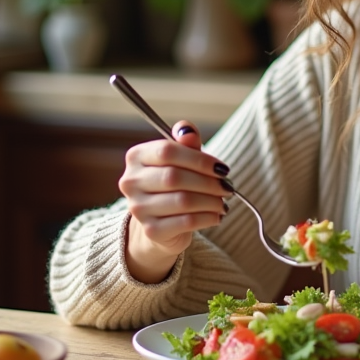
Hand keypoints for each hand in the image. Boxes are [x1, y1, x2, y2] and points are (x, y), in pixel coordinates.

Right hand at [119, 120, 231, 283]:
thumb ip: (186, 143)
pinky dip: (207, 217)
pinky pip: (185, 222)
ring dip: (211, 201)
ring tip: (224, 202)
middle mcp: (131, 182)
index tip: (222, 168)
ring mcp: (138, 208)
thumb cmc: (174, 184)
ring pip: (182, 201)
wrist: (161, 222)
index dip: (199, 159)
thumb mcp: (182, 159)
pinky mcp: (151, 230)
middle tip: (228, 187)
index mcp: (136, 157)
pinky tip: (217, 216)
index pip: (167, 151)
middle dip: (208, 182)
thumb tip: (187, 129)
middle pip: (175, 177)